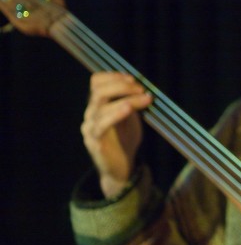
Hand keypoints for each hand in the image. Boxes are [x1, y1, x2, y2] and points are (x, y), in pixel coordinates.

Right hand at [80, 72, 152, 197]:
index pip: (96, 82)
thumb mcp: (130, 116)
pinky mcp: (95, 142)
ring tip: (145, 99)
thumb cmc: (126, 139)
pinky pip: (102, 125)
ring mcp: (90, 128)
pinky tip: (128, 109)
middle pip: (98, 91)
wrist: (121, 167)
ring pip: (101, 106)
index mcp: (98, 106)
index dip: (113, 76)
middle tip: (141, 89)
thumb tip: (143, 86)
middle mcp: (90, 114)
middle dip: (121, 86)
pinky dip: (116, 114)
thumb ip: (131, 101)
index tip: (133, 79)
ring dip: (126, 99)